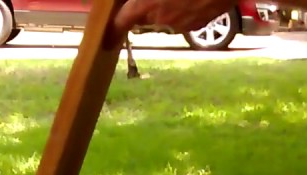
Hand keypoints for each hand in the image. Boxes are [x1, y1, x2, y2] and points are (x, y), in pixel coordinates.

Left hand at [106, 0, 235, 46]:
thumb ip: (139, 0)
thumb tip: (136, 3)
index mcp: (145, 6)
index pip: (121, 22)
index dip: (112, 31)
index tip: (108, 39)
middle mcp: (161, 21)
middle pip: (144, 20)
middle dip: (144, 10)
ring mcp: (182, 26)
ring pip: (165, 19)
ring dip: (165, 8)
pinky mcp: (198, 25)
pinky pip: (183, 19)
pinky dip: (182, 10)